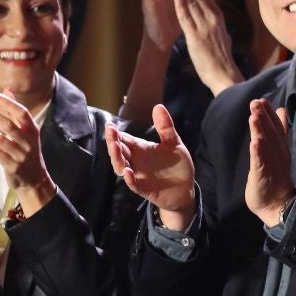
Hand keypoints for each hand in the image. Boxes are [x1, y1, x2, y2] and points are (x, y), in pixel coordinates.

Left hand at [0, 92, 54, 214]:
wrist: (35, 181)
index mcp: (33, 131)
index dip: (8, 103)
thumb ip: (15, 112)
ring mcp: (21, 155)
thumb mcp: (26, 132)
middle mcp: (29, 142)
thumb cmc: (27, 152)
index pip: (22, 113)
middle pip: (9, 125)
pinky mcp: (13, 167)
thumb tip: (7, 90)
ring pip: (0, 139)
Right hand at [105, 105, 195, 228]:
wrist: (185, 189)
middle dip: (113, 143)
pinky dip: (130, 179)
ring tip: (115, 147)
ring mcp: (138, 175)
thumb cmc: (177, 165)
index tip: (110, 125)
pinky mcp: (144, 189)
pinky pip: (133, 184)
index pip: (124, 139)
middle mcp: (136, 161)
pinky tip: (128, 172)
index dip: (115, 134)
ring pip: (121, 167)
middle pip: (119, 151)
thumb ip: (166, 127)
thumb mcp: (174, 143)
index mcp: (141, 149)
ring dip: (117, 158)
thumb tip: (158, 106)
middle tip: (111, 133)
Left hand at [173, 0, 239, 95]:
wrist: (224, 75)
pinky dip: (181, 4)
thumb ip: (215, 24)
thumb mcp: (222, 35)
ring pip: (192, 1)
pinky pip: (186, 17)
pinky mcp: (195, 36)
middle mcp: (212, 18)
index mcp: (218, 18)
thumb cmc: (221, 59)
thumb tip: (214, 16)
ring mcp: (204, 26)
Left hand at [244, 99, 295, 223]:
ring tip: (254, 116)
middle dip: (263, 117)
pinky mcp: (263, 175)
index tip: (262, 100)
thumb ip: (279, 130)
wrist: (278, 205)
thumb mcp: (277, 150)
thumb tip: (281, 110)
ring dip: (260, 131)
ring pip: (265, 145)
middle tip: (256, 102)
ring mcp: (271, 164)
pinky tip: (255, 143)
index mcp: (280, 147)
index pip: (275, 127)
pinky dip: (258, 153)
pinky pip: (261, 163)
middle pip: (270, 133)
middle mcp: (277, 153)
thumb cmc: (276, 177)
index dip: (269, 114)